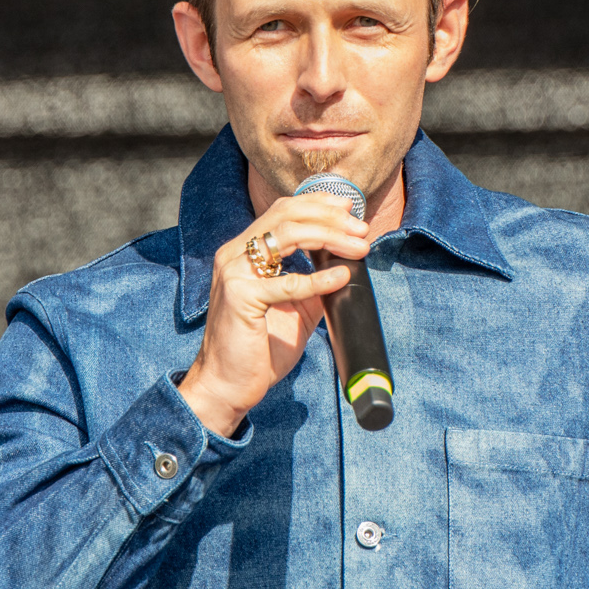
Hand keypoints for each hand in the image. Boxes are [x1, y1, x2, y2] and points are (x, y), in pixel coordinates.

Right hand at [177, 192, 367, 436]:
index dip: (318, 204)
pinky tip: (341, 277)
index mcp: (242, 252)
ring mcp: (234, 272)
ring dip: (330, 236)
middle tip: (361, 230)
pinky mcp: (240, 296)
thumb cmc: (258, 348)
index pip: (282, 211)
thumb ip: (312, 283)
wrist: (227, 384)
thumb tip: (346, 265)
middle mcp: (234, 254)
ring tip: (358, 247)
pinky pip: (287, 282)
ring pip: (287, 235)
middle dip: (330, 218)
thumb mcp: (293, 307)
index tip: (350, 209)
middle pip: (287, 215)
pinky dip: (319, 278)